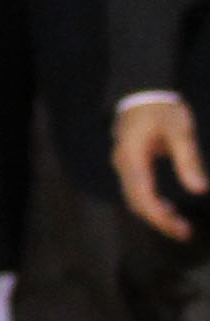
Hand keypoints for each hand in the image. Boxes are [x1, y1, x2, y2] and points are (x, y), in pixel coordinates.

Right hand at [113, 96, 207, 240]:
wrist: (142, 88)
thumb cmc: (162, 108)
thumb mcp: (179, 130)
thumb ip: (188, 159)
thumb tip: (199, 189)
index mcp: (133, 158)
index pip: (144, 197)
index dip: (162, 219)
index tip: (183, 230)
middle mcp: (122, 164)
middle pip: (136, 202)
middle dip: (159, 221)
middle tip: (185, 232)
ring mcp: (122, 163)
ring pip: (133, 198)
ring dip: (154, 214)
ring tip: (178, 223)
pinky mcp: (127, 161)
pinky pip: (134, 190)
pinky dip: (149, 203)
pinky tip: (166, 207)